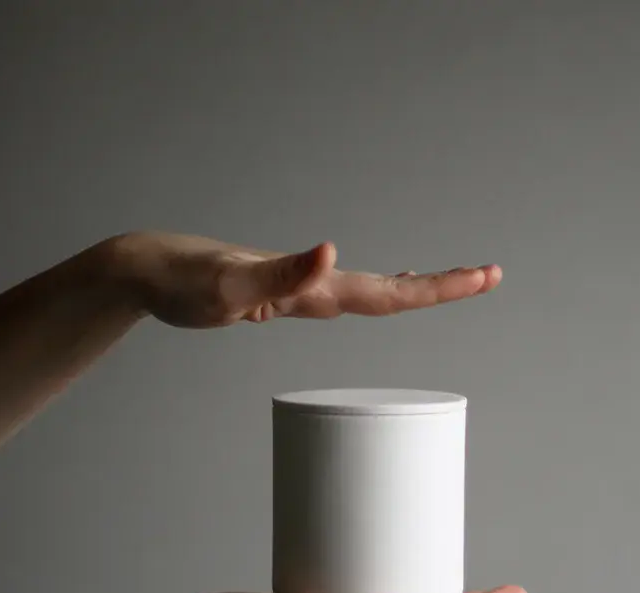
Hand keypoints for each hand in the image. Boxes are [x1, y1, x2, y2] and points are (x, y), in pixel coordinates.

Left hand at [109, 232, 502, 327]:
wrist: (151, 270)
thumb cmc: (185, 282)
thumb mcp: (230, 286)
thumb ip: (280, 272)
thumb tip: (332, 251)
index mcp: (313, 285)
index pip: (388, 291)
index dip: (438, 288)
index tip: (483, 277)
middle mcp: (314, 283)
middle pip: (390, 289)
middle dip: (441, 286)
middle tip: (488, 276)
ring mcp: (300, 289)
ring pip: (369, 291)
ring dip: (412, 288)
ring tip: (445, 283)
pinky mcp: (283, 295)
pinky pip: (341, 295)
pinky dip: (370, 292)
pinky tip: (369, 291)